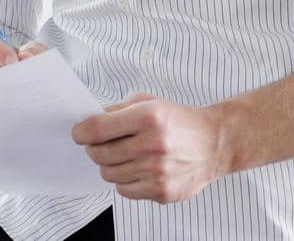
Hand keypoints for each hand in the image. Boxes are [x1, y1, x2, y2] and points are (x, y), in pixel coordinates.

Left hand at [72, 93, 229, 203]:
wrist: (214, 143)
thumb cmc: (180, 121)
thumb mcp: (151, 102)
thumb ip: (118, 110)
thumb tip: (87, 123)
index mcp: (150, 116)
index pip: (98, 129)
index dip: (81, 132)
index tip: (79, 133)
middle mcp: (153, 144)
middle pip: (99, 154)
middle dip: (95, 148)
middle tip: (103, 144)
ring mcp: (157, 171)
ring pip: (109, 174)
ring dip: (111, 165)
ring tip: (127, 155)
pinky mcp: (161, 191)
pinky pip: (123, 190)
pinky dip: (126, 180)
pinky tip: (139, 169)